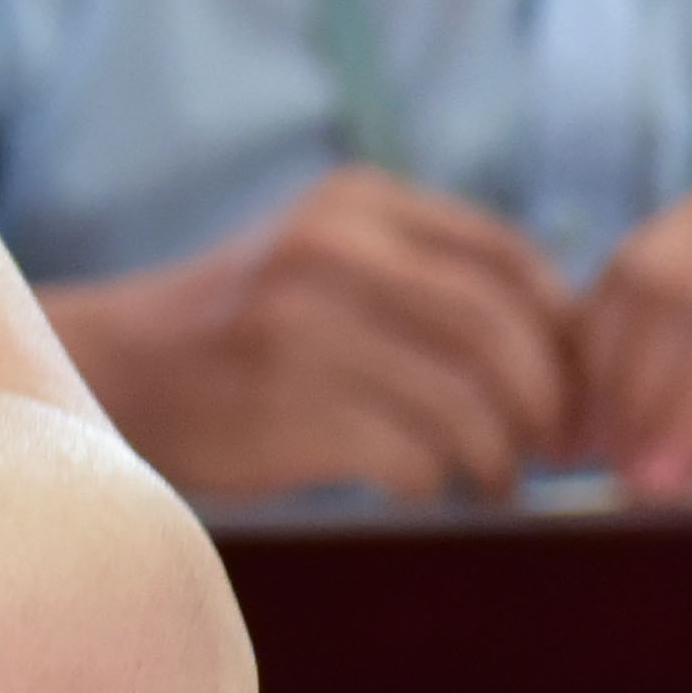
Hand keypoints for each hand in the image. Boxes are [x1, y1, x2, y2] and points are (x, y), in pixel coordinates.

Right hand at [45, 170, 575, 505]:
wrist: (118, 369)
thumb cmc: (249, 327)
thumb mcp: (326, 256)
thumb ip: (425, 274)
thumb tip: (573, 342)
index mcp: (354, 202)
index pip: (507, 258)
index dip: (561, 332)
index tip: (573, 385)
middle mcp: (331, 249)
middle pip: (499, 335)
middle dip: (545, 406)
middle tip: (550, 449)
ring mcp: (305, 328)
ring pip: (466, 407)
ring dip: (498, 460)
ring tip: (494, 484)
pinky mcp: (288, 407)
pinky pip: (413, 460)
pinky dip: (433, 486)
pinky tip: (418, 490)